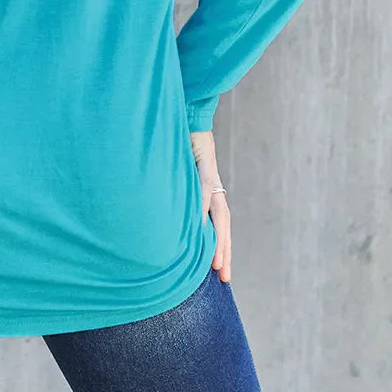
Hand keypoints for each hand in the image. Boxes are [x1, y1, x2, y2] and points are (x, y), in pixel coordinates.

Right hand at [189, 129, 230, 282]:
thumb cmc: (177, 144)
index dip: (220, 246)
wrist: (186, 114)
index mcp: (208, 191)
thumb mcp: (176, 176)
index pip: (218, 224)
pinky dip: (201, 206)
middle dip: (224, 251)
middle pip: (224, 224)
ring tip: (216, 263)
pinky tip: (199, 226)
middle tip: (224, 277)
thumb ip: (177, 196)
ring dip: (218, 239)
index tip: (220, 272)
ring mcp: (211, 175)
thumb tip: (167, 217)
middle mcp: (213, 187)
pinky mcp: (205, 162)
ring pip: (219, 213)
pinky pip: (203, 188)